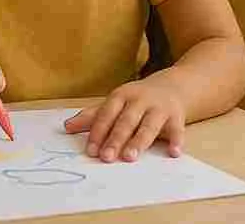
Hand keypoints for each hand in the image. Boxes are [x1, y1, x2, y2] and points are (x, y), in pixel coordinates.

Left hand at [63, 78, 184, 162]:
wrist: (172, 87)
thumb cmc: (137, 100)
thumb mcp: (114, 103)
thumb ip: (92, 116)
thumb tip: (66, 127)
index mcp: (121, 96)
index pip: (106, 114)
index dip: (98, 132)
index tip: (90, 151)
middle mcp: (140, 100)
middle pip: (126, 121)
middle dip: (115, 139)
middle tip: (106, 157)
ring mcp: (159, 108)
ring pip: (148, 125)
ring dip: (139, 141)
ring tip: (130, 157)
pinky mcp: (176, 117)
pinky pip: (177, 130)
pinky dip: (176, 141)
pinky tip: (173, 153)